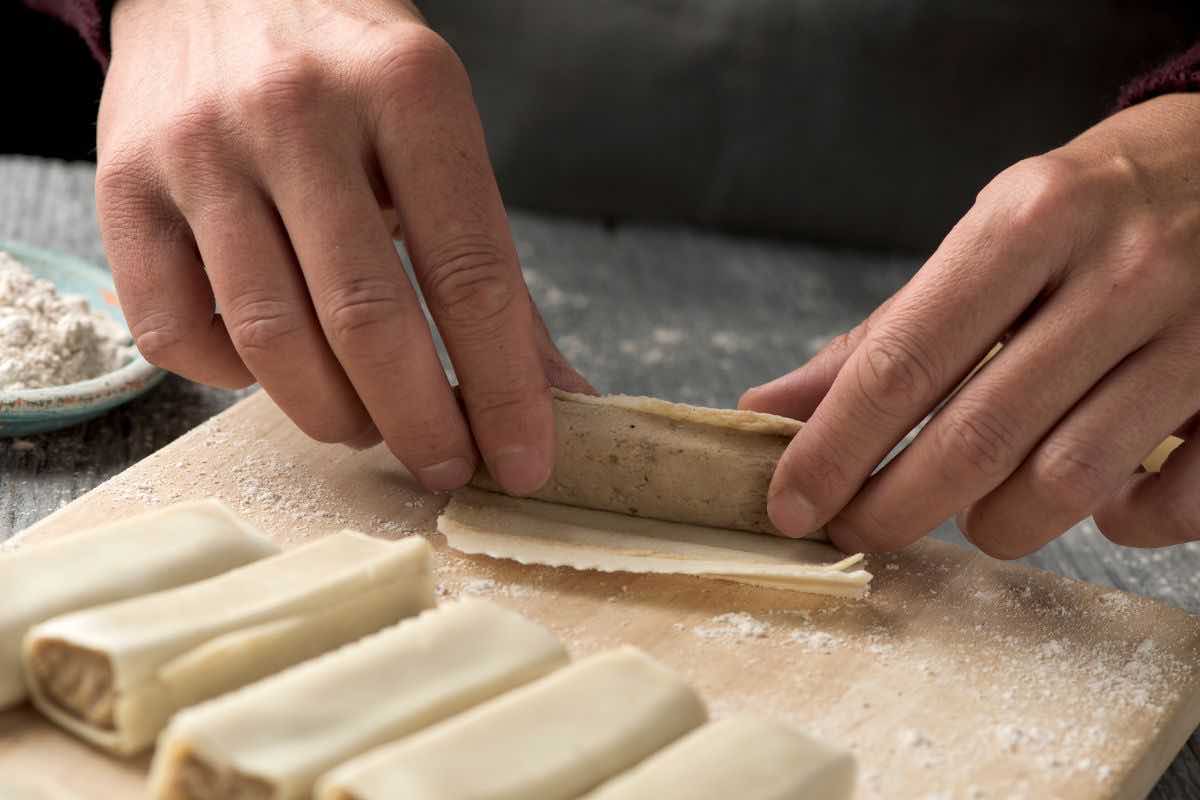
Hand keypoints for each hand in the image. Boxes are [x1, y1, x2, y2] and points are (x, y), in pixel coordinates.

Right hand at [96, 0, 590, 494]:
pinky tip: (274, 365)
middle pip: (366, 320)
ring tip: (369, 424)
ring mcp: (200, 149)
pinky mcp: (122, 186)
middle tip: (447, 467)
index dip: (504, 387)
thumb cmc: (351, 69)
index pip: (471, 271)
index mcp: (407, 89)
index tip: (525, 461)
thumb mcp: (439, 131)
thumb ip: (490, 262)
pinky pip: (175, 332)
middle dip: (421, 424)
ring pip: (269, 339)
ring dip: (333, 414)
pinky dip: (233, 379)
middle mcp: (297, 113)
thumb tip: (557, 392)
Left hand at [741, 93, 1199, 556]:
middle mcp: (1118, 272)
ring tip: (973, 512)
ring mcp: (1199, 332)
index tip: (789, 504)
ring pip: (1068, 483)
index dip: (833, 449)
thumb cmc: (1091, 209)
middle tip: (857, 530)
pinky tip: (1093, 503)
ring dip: (997, 524)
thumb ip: (887, 331)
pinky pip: (1171, 504)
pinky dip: (1117, 526)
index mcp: (1029, 221)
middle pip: (976, 439)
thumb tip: (770, 407)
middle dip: (893, 509)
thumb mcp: (987, 237)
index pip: (903, 362)